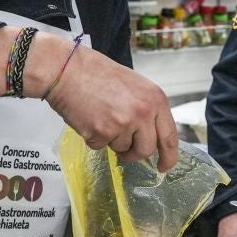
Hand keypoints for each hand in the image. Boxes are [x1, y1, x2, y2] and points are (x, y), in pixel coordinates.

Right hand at [45, 45, 179, 171]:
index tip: (165, 166)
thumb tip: (151, 134)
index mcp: (156, 99)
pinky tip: (89, 118)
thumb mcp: (135, 86)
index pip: (169, 136)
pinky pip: (101, 146)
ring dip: (112, 141)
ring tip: (101, 118)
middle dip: (135, 153)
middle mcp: (143, 112)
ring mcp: (123, 123)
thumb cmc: (97, 74)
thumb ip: (147, 109)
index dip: (169, 156)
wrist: (66, 69)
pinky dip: (94, 138)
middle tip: (125, 149)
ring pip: (123, 149)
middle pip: (146, 149)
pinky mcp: (101, 132)